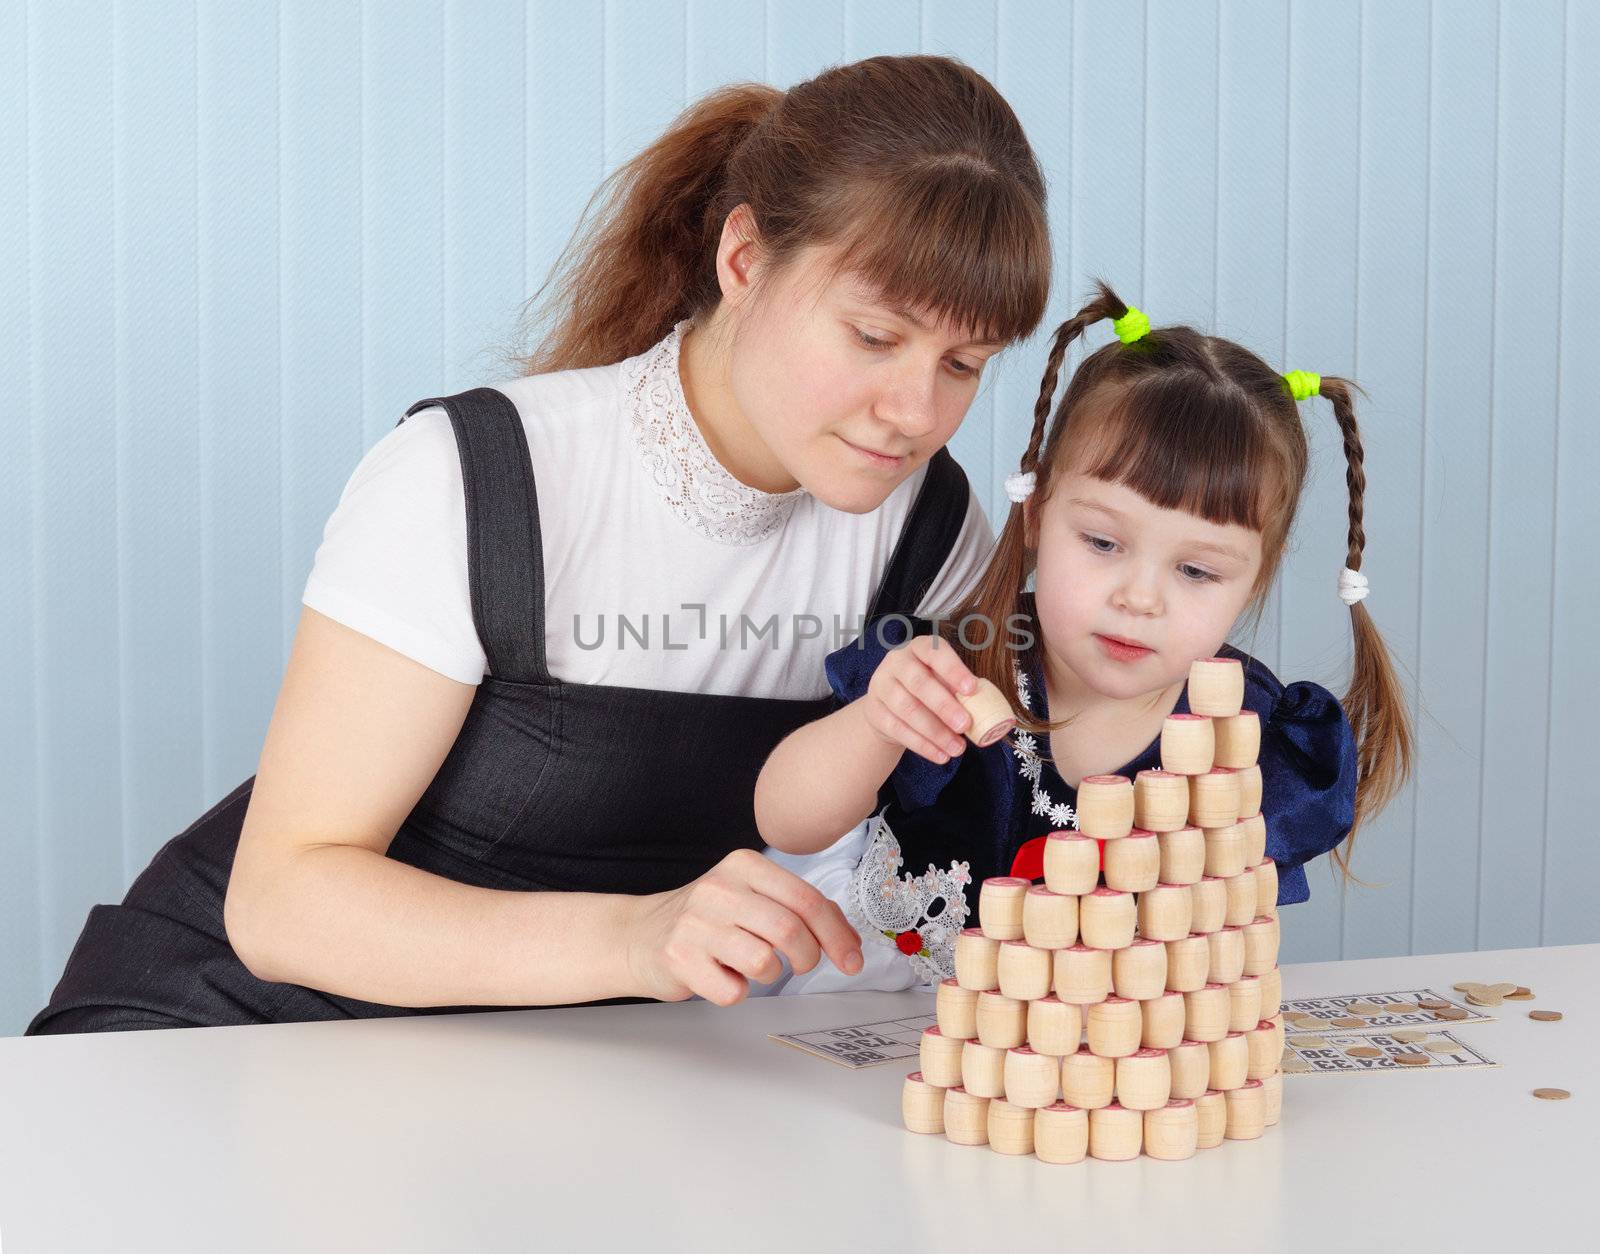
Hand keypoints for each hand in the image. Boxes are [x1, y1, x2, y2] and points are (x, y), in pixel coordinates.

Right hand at [623, 848, 863, 1006]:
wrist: (639, 935)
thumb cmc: (706, 920)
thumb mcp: (750, 896)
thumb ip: (797, 908)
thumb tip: (847, 939)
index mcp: (744, 866)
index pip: (806, 899)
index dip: (837, 934)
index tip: (852, 959)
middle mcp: (720, 888)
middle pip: (790, 929)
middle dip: (808, 957)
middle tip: (801, 965)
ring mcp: (696, 923)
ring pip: (764, 961)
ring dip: (768, 975)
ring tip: (749, 965)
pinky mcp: (679, 958)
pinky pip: (733, 991)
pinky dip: (736, 992)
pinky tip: (721, 976)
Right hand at [860, 632, 978, 764]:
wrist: (888, 706)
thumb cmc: (927, 689)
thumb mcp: (943, 681)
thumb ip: (960, 690)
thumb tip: (986, 709)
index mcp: (920, 648)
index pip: (935, 652)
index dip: (953, 670)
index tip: (972, 689)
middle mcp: (897, 662)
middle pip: (919, 683)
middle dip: (944, 706)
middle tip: (965, 725)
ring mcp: (881, 686)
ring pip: (907, 709)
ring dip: (935, 732)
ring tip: (958, 748)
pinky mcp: (874, 712)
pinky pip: (898, 730)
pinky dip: (922, 745)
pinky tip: (940, 755)